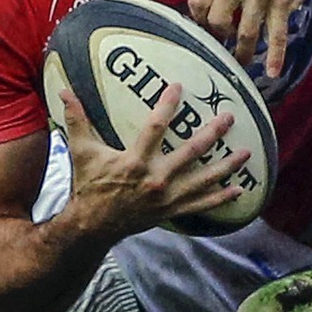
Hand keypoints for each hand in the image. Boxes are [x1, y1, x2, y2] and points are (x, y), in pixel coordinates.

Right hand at [60, 84, 245, 238]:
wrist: (92, 225)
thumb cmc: (89, 184)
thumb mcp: (81, 151)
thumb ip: (76, 120)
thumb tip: (64, 90)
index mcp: (134, 161)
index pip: (155, 127)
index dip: (167, 105)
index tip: (178, 86)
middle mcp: (155, 179)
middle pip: (191, 151)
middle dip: (212, 133)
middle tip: (229, 117)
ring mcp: (167, 198)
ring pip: (203, 179)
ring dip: (226, 165)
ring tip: (246, 151)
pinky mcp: (172, 211)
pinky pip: (201, 205)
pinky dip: (221, 198)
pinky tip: (239, 189)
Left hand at [163, 0, 311, 78]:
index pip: (197, 1)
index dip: (198, 19)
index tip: (204, 26)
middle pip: (218, 20)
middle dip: (218, 36)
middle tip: (222, 42)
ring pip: (246, 32)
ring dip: (242, 53)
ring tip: (240, 62)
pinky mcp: (284, 1)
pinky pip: (278, 33)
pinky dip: (276, 54)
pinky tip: (273, 70)